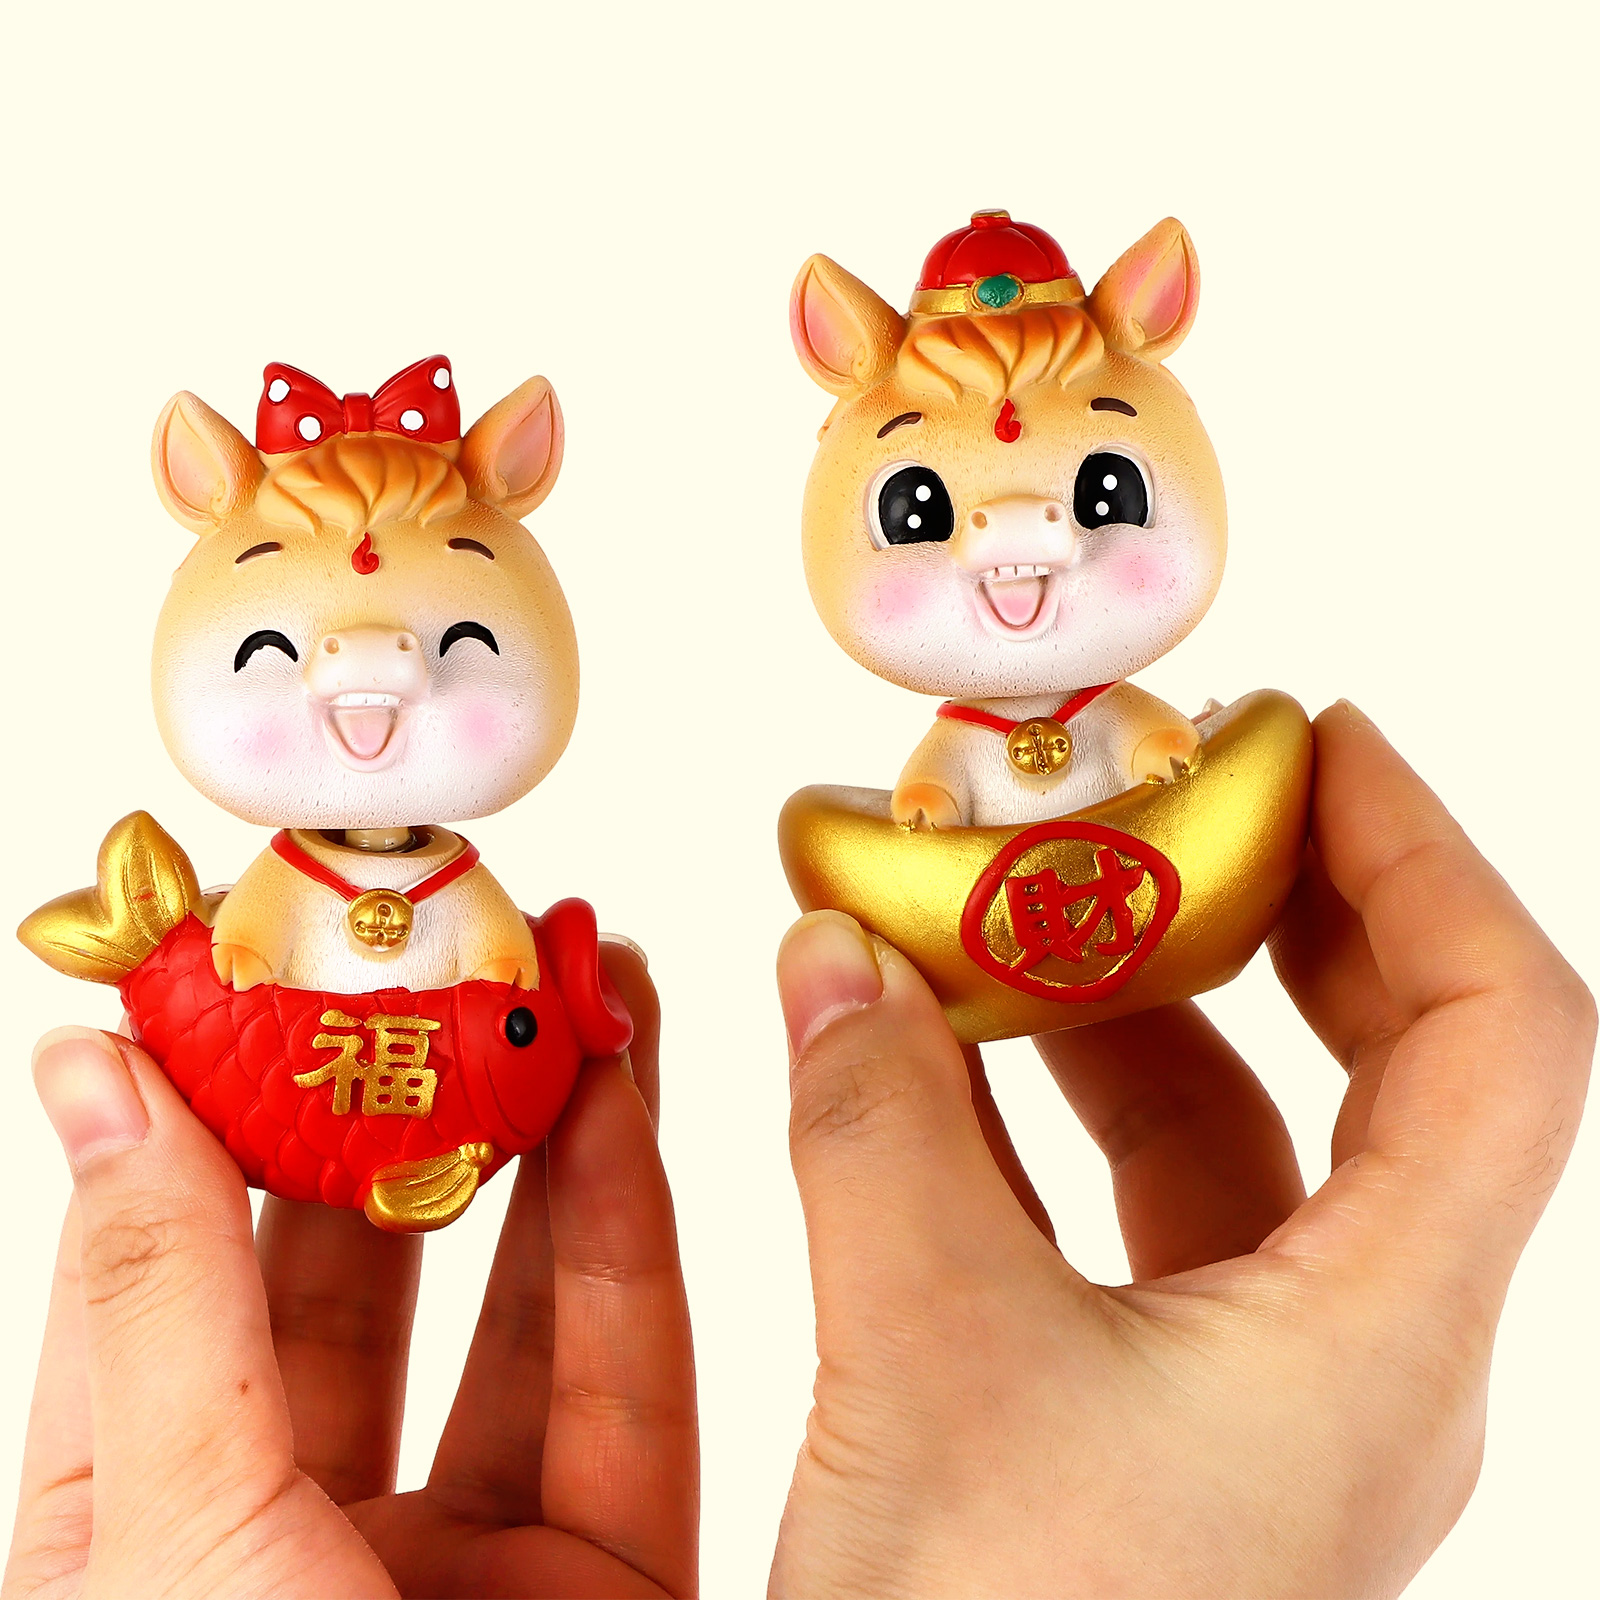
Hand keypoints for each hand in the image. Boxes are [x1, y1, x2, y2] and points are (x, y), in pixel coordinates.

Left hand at [4, 945, 696, 1599]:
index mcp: (143, 1524)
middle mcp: (299, 1523)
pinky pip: (626, 1382)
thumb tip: (90, 1073)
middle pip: (362, 1270)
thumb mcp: (171, 1532)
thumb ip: (159, 1295)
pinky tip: (621, 1112)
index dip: (215, 1099)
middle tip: (451, 959)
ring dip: (549, 1142)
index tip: (269, 959)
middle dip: (412, 1104)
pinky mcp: (606, 1573)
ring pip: (515, 1310)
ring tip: (570, 992)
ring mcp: (459, 1554)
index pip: (165, 1261)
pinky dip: (628, 1238)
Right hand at [771, 703, 1593, 1598]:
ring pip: (1223, 1143)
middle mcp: (1349, 1353)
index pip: (1499, 1034)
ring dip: (1112, 1013)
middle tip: (1146, 801)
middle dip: (1257, 910)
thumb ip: (876, 1129)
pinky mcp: (1144, 1417)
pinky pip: (1120, 1218)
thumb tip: (832, 952)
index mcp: (1377, 1334)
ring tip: (995, 912)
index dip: (1422, 857)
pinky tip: (926, 1059)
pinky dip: (1035, 1117)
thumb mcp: (931, 1357)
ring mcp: (1248, 1392)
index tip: (1312, 737)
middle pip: (1373, 1069)